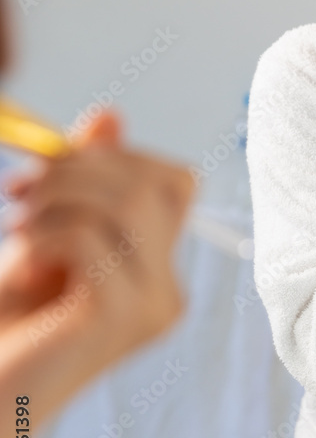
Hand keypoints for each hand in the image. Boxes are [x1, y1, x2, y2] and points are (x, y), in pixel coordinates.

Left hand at [0, 109, 195, 371]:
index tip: (57, 168)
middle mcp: (165, 292)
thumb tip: (109, 115)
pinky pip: (94, 239)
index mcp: (156, 271)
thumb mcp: (46, 232)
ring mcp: (148, 307)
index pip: (176, 181)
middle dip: (83, 166)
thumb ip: (83, 180)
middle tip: (22, 187)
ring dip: (61, 196)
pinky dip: (47, 233)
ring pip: (130, 204)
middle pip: (156, 184)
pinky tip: (22, 258)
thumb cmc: (8, 322)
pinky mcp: (117, 317)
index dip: (122, 157)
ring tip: (17, 223)